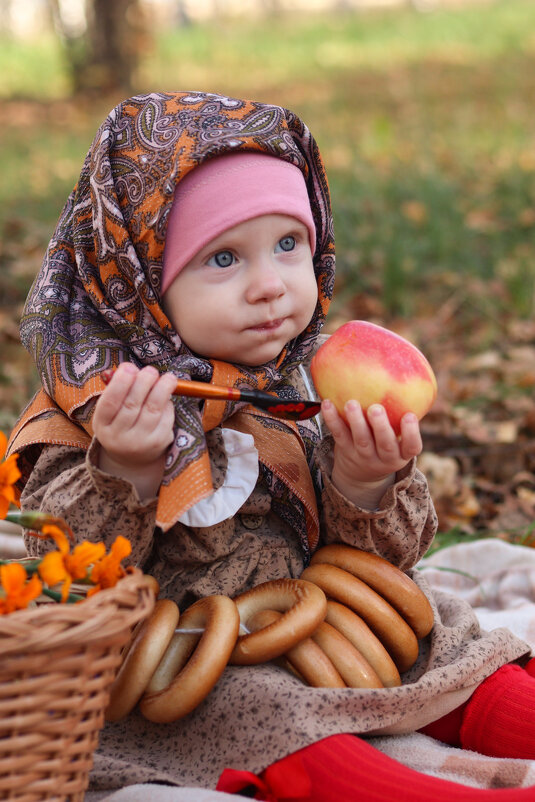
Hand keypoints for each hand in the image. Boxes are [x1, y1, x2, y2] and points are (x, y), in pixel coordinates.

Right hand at [93, 363, 176, 497]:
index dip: (120, 383)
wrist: (132, 458)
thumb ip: (117, 390)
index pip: (109, 403)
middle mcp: (118, 437)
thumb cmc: (121, 423)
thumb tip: (130, 368)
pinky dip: (168, 404)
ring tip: (169, 378)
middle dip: (144, 383)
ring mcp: (139, 443)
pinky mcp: (158, 444)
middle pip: (132, 405)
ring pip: (152, 410)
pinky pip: (166, 418)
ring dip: (162, 390)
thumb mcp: (111, 411)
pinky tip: (167, 396)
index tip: (129, 367)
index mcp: (102, 425)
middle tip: (151, 370)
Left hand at [321, 399, 422, 504]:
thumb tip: (408, 376)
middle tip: (376, 409)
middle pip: (385, 445)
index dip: (412, 433)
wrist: (360, 477)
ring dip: (356, 421)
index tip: (410, 415)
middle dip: (380, 426)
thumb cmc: (384, 445)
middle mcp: (385, 458)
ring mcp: (364, 457)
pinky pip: (339, 435)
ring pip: (361, 440)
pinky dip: (332, 420)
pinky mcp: (346, 452)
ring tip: (351, 403)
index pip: (412, 447)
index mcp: (402, 454)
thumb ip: (401, 417)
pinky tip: (327, 403)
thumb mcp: (398, 441)